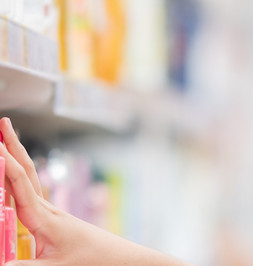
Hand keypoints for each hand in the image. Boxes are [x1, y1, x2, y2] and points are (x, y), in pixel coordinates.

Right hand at [0, 117, 187, 265]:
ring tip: (3, 141)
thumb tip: (1, 265)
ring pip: (28, 180)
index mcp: (44, 218)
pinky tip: (12, 178)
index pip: (18, 184)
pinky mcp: (53, 220)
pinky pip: (30, 195)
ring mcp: (51, 213)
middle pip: (25, 172)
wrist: (120, 260)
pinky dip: (18, 181)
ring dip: (16, 158)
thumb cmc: (93, 261)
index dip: (4, 163)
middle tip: (2, 123)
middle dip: (12, 147)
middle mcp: (47, 210)